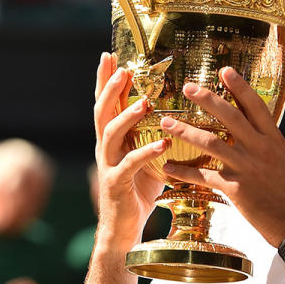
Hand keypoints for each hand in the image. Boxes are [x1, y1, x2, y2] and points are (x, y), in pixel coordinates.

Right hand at [93, 52, 167, 250]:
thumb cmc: (139, 190)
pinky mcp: (115, 185)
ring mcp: (108, 165)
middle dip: (110, 88)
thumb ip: (157, 135)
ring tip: (145, 103)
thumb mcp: (149, 157)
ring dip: (127, 116)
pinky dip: (145, 153)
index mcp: (113, 138)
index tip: (109, 55)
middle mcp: (106, 148)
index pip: (107, 103)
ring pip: (110, 134)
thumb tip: (183, 114)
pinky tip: (162, 144)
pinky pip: (129, 165)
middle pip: (101, 111)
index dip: (105, 80)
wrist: (124, 228)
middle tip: (122, 70)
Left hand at [159, 67, 284, 245]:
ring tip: (167, 122)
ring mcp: (247, 168)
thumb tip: (255, 128)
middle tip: (187, 87)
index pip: (255, 106)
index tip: (224, 70)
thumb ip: (268, 142)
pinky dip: (184, 171)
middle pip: (230, 116)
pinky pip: (204, 175)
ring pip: (211, 142)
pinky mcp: (235, 188)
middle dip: (207, 99)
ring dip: (186, 130)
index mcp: (274, 139)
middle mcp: (260, 149)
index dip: (240, 87)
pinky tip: (168, 167)